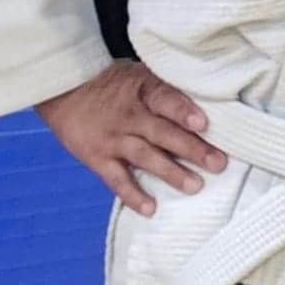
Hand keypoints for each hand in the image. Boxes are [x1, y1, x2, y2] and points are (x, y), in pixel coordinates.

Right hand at [36, 61, 225, 215]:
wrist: (66, 89)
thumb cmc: (117, 83)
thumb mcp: (142, 75)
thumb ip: (169, 90)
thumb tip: (211, 101)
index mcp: (144, 91)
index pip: (165, 99)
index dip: (183, 111)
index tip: (203, 123)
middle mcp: (129, 116)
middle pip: (162, 133)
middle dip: (192, 149)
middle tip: (218, 163)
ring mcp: (113, 139)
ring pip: (144, 157)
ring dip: (170, 173)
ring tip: (195, 186)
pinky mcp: (97, 158)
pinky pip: (116, 179)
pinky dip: (132, 195)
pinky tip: (150, 208)